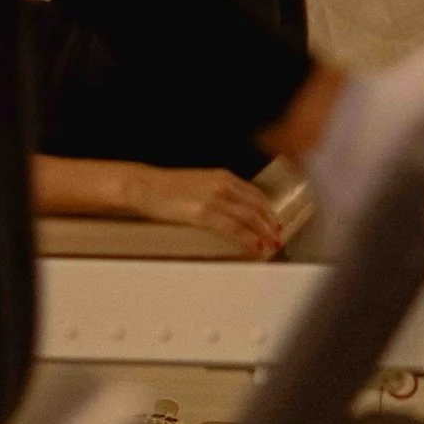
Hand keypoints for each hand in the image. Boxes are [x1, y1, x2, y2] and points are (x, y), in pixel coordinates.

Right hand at [31, 153, 282, 256]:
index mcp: (222, 176)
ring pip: (248, 217)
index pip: (254, 193)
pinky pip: (233, 228)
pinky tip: (254, 246)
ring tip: (270, 244)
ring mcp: (214, 198)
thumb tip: (230, 209)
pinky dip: (247, 238)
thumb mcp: (198, 184)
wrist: (145, 187)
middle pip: (256, 205)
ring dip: (263, 232)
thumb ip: (216, 193)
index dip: (267, 209)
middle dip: (269, 222)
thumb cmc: (167, 188)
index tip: (274, 220)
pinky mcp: (204, 213)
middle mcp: (222, 184)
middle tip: (278, 235)